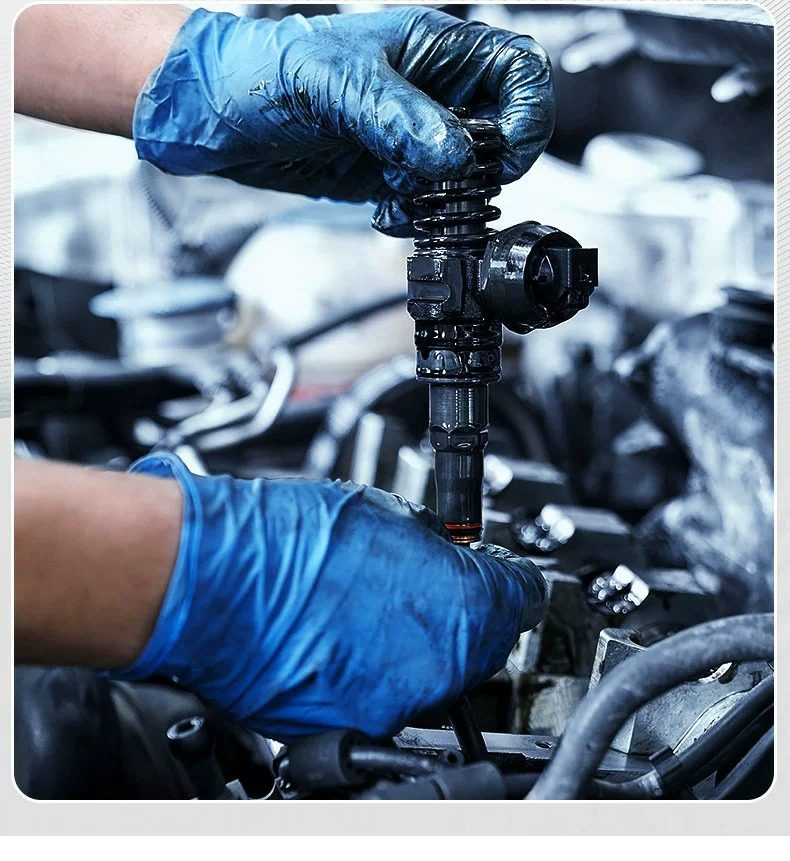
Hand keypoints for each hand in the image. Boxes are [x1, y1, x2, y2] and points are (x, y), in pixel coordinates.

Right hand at [112, 453, 546, 741]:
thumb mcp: (385, 514)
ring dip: (421, 647)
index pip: (522, 596)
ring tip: (372, 610)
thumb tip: (448, 553)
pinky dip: (379, 673)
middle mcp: (440, 665)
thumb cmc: (288, 539)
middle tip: (426, 587)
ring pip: (436, 675)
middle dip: (465, 615)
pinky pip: (388, 698)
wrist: (217, 580)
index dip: (511, 580)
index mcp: (463, 603)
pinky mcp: (353, 723)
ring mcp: (396, 702)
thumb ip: (434, 545)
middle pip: (484, 642)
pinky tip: (346, 639)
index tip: (501, 576)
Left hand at [132, 6, 554, 235]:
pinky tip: (387, 211)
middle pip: (502, 130)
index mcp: (433, 50)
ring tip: (410, 198)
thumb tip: (453, 154)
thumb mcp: (334, 85)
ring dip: (453, 200)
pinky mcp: (392, 173)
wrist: (216, 116)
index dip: (527, 112)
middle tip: (454, 185)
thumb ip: (398, 118)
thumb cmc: (264, 70)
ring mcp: (413, 137)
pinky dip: (419, 216)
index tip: (504, 153)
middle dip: (490, 166)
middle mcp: (431, 94)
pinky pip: (430, 201)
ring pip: (469, 174)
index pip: (517, 70)